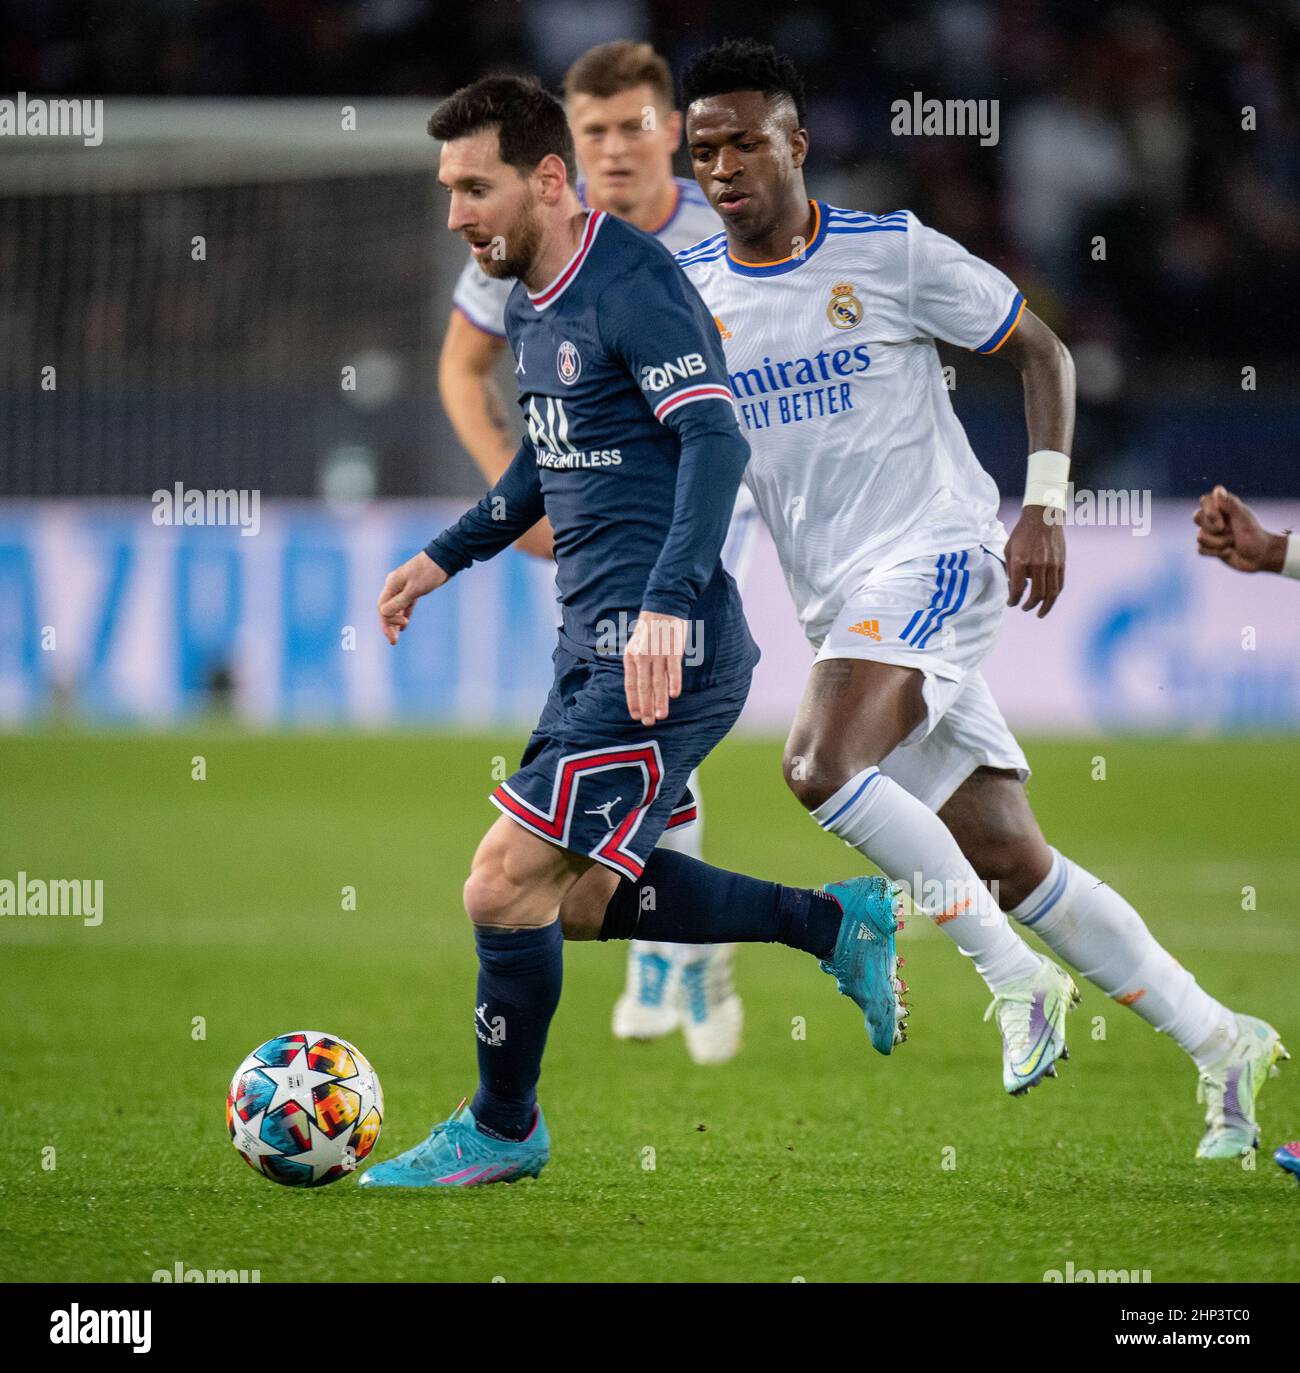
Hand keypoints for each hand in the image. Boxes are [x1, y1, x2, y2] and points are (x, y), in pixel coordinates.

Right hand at [377, 552, 447, 644]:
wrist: (445, 558)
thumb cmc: (429, 572)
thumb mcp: (414, 589)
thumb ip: (399, 602)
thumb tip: (383, 614)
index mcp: (392, 584)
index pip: (383, 607)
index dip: (388, 620)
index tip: (402, 626)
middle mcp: (395, 586)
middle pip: (387, 608)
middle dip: (389, 625)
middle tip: (393, 641)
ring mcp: (404, 587)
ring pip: (396, 607)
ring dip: (396, 622)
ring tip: (397, 637)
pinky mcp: (414, 588)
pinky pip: (405, 603)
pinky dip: (405, 613)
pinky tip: (405, 624)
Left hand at [624, 611, 686, 725]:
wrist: (663, 606)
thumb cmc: (650, 629)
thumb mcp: (636, 645)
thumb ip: (636, 664)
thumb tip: (638, 687)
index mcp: (631, 656)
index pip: (630, 684)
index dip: (633, 701)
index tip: (635, 716)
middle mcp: (642, 656)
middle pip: (644, 686)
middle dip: (646, 707)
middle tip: (648, 723)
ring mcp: (658, 653)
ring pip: (658, 682)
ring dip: (660, 701)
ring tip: (661, 716)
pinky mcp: (673, 649)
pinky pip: (673, 669)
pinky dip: (674, 682)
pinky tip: (674, 695)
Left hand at [1005, 505, 1065, 616]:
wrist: (1043, 516)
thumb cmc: (1022, 533)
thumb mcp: (1008, 549)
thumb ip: (1010, 570)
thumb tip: (1013, 588)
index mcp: (1021, 562)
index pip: (1017, 590)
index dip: (1013, 600)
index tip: (1011, 603)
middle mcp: (1038, 565)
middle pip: (1036, 595)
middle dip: (1029, 606)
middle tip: (1024, 609)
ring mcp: (1052, 565)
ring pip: (1051, 594)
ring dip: (1045, 607)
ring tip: (1039, 613)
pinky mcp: (1062, 563)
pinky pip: (1059, 584)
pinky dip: (1054, 595)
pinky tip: (1049, 600)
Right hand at [1194, 485, 1286, 573]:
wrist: (1258, 557)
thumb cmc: (1254, 535)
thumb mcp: (1243, 518)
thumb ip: (1230, 504)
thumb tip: (1218, 490)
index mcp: (1223, 506)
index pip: (1205, 500)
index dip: (1210, 511)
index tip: (1223, 520)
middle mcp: (1214, 517)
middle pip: (1197, 517)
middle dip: (1214, 529)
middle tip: (1231, 532)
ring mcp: (1209, 532)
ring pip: (1200, 536)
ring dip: (1219, 543)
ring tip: (1232, 543)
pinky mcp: (1207, 547)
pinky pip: (1200, 549)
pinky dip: (1216, 552)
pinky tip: (1227, 551)